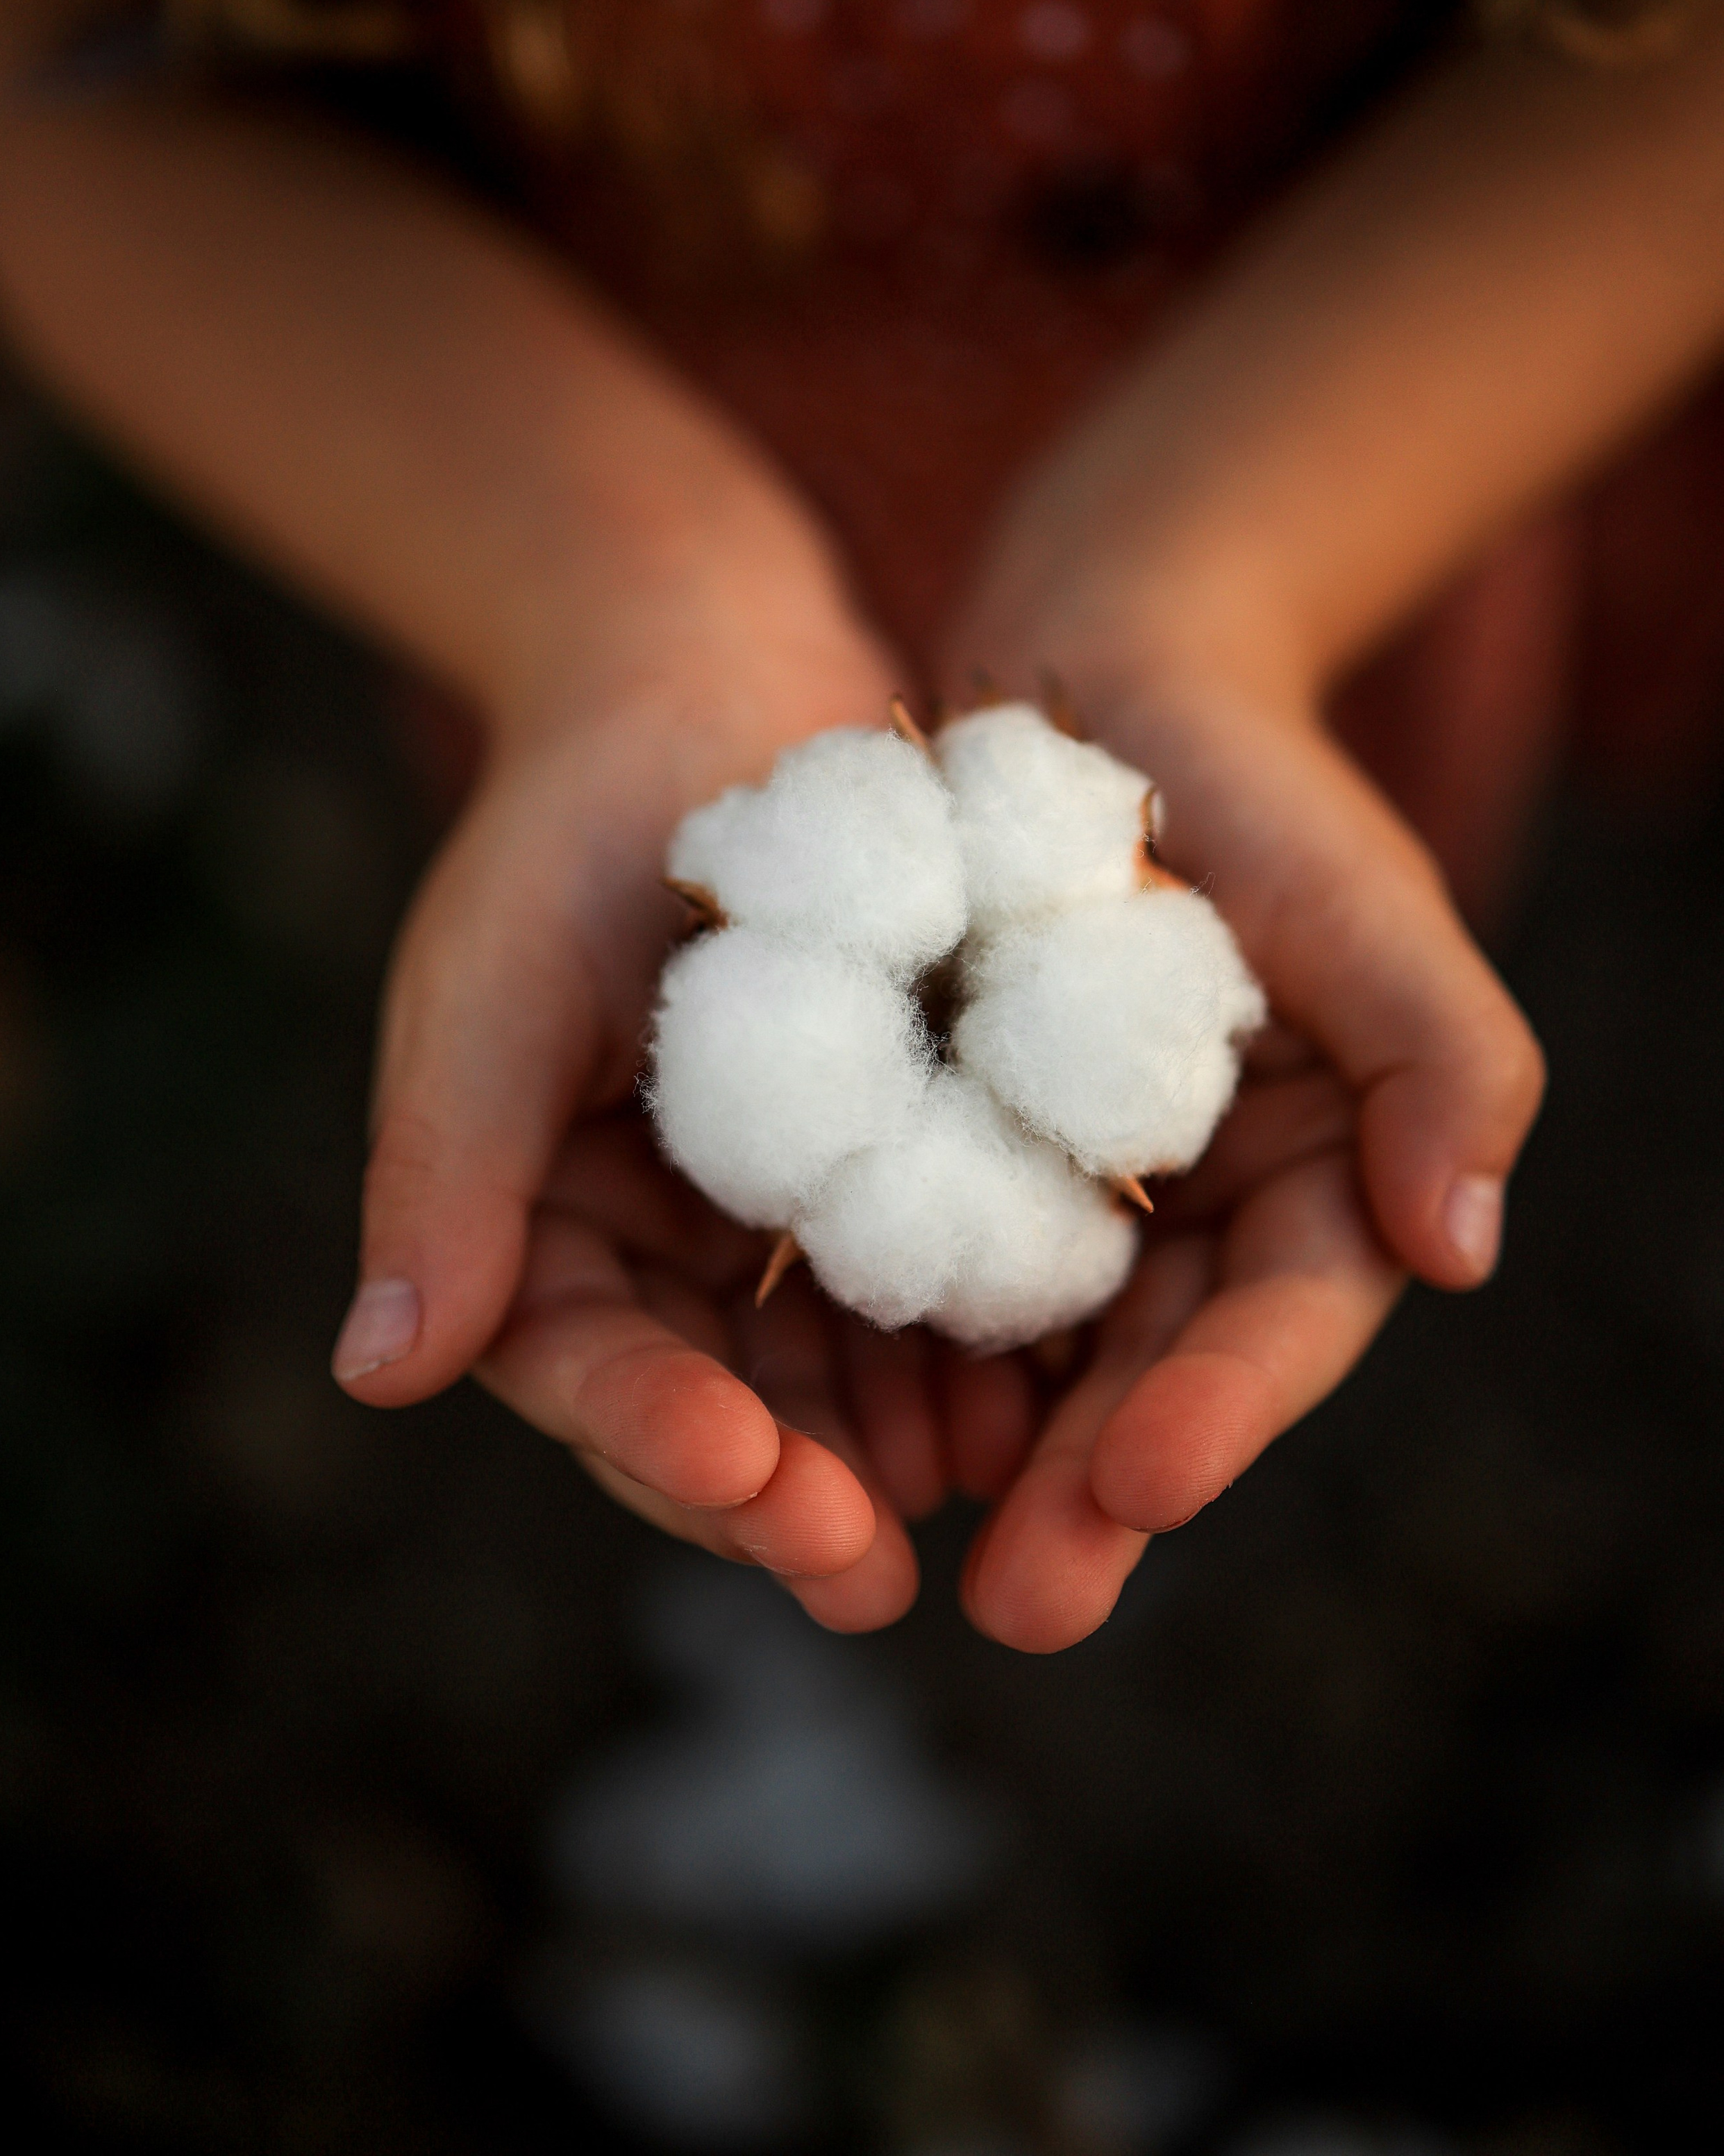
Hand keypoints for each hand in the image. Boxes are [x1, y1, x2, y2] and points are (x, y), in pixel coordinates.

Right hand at [334, 605, 974, 1629]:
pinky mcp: (887, 1154)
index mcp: (534, 1224)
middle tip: (866, 1572)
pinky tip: (1039, 1389)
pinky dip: (972, 1335)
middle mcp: (654, 1244)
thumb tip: (377, 1373)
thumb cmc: (568, 822)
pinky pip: (929, 1271)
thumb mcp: (496, 986)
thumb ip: (446, 1172)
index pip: (584, 1365)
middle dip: (787, 1488)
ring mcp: (772, 1210)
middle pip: (716, 1399)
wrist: (704, 675)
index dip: (653, 1434)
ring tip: (981, 1500)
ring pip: (832, 1367)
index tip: (741, 1475)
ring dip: (893, 1443)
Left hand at [940, 674, 1544, 1651]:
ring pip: (1043, 1356)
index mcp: (1329, 1175)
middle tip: (1021, 1606)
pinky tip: (831, 1426)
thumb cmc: (1257, 782)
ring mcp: (1088, 1193)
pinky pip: (942, 1266)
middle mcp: (1210, 1212)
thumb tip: (1459, 1248)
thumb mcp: (1367, 896)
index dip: (1226, 1409)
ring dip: (989, 1461)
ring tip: (907, 1556)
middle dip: (1096, 1493)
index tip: (1143, 1482)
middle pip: (1159, 1376)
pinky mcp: (977, 1154)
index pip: (1288, 1318)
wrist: (1105, 685)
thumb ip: (1444, 1054)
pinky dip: (902, 1347)